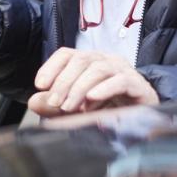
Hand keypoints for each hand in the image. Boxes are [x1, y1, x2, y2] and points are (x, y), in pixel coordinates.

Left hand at [27, 48, 158, 116]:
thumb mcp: (74, 110)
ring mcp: (123, 70)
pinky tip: (92, 99)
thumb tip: (33, 101)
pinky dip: (105, 88)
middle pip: (82, 59)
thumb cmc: (106, 112)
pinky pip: (121, 80)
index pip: (67, 54)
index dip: (52, 67)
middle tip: (54, 103)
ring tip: (70, 107)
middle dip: (64, 82)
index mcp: (89, 63)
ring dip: (79, 88)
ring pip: (98, 69)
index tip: (40, 85)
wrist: (143, 122)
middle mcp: (106, 61)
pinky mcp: (138, 85)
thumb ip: (53, 106)